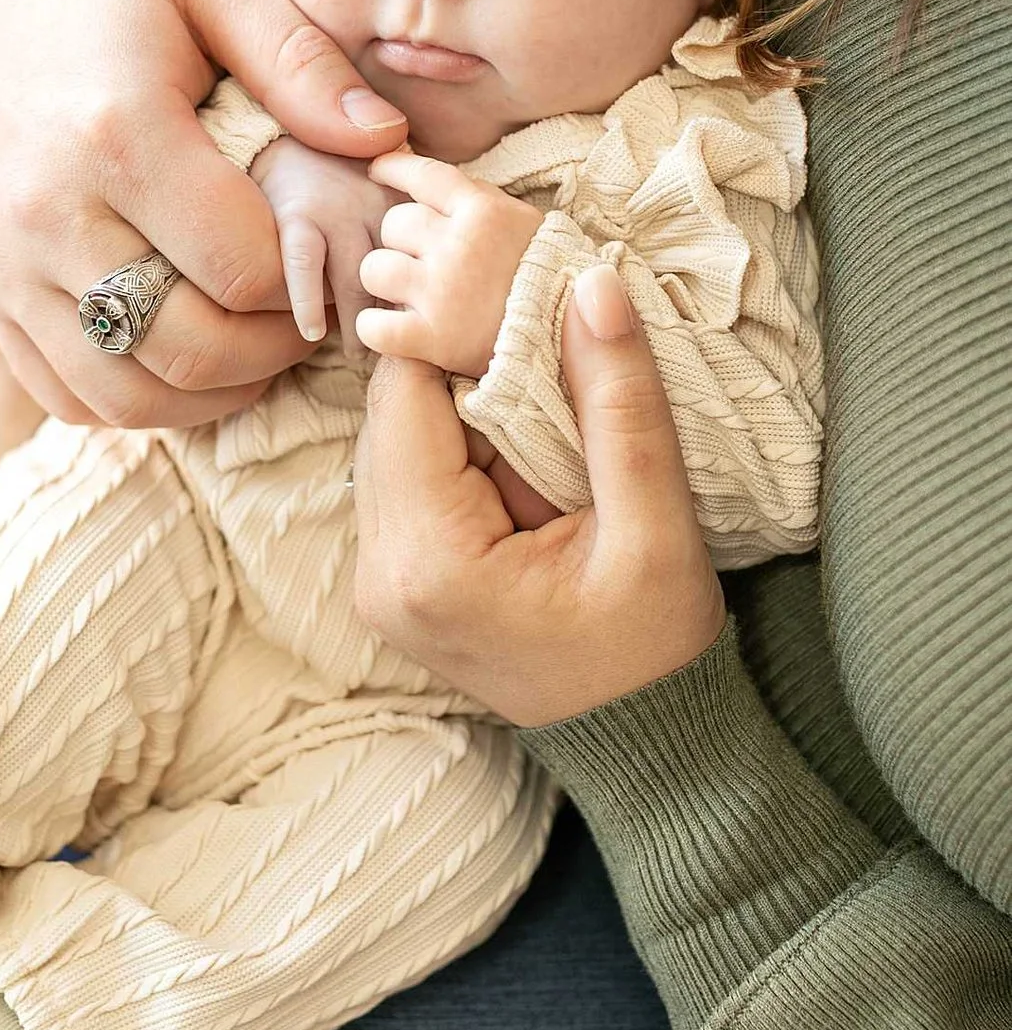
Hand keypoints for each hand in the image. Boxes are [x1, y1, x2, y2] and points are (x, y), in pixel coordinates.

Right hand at [0, 0, 407, 428]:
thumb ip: (299, 60)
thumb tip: (383, 144)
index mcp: (119, 137)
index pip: (244, 269)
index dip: (309, 277)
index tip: (331, 249)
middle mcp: (52, 220)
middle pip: (191, 351)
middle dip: (273, 350)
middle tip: (307, 310)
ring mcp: (9, 269)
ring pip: (128, 397)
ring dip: (211, 391)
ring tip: (251, 343)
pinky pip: (67, 396)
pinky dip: (135, 400)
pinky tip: (179, 355)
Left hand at [353, 263, 723, 726]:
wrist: (647, 744)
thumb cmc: (654, 649)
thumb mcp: (655, 528)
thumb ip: (619, 406)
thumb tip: (589, 286)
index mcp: (426, 559)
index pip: (405, 392)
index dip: (460, 338)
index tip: (526, 314)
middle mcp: (376, 570)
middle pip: (391, 414)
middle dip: (460, 376)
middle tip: (544, 359)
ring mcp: (374, 580)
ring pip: (396, 441)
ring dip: (460, 415)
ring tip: (545, 418)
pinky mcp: (390, 581)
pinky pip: (407, 481)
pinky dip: (456, 455)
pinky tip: (523, 463)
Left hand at [355, 151, 542, 375]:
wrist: (576, 335)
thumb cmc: (550, 275)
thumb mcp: (524, 222)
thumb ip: (478, 199)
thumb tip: (425, 178)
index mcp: (484, 212)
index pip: (423, 175)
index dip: (391, 169)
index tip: (376, 170)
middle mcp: (459, 246)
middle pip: (393, 223)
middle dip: (400, 240)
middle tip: (419, 259)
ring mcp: (443, 292)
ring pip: (374, 269)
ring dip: (385, 281)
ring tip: (408, 293)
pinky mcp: (433, 338)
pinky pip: (373, 325)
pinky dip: (374, 327)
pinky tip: (389, 327)